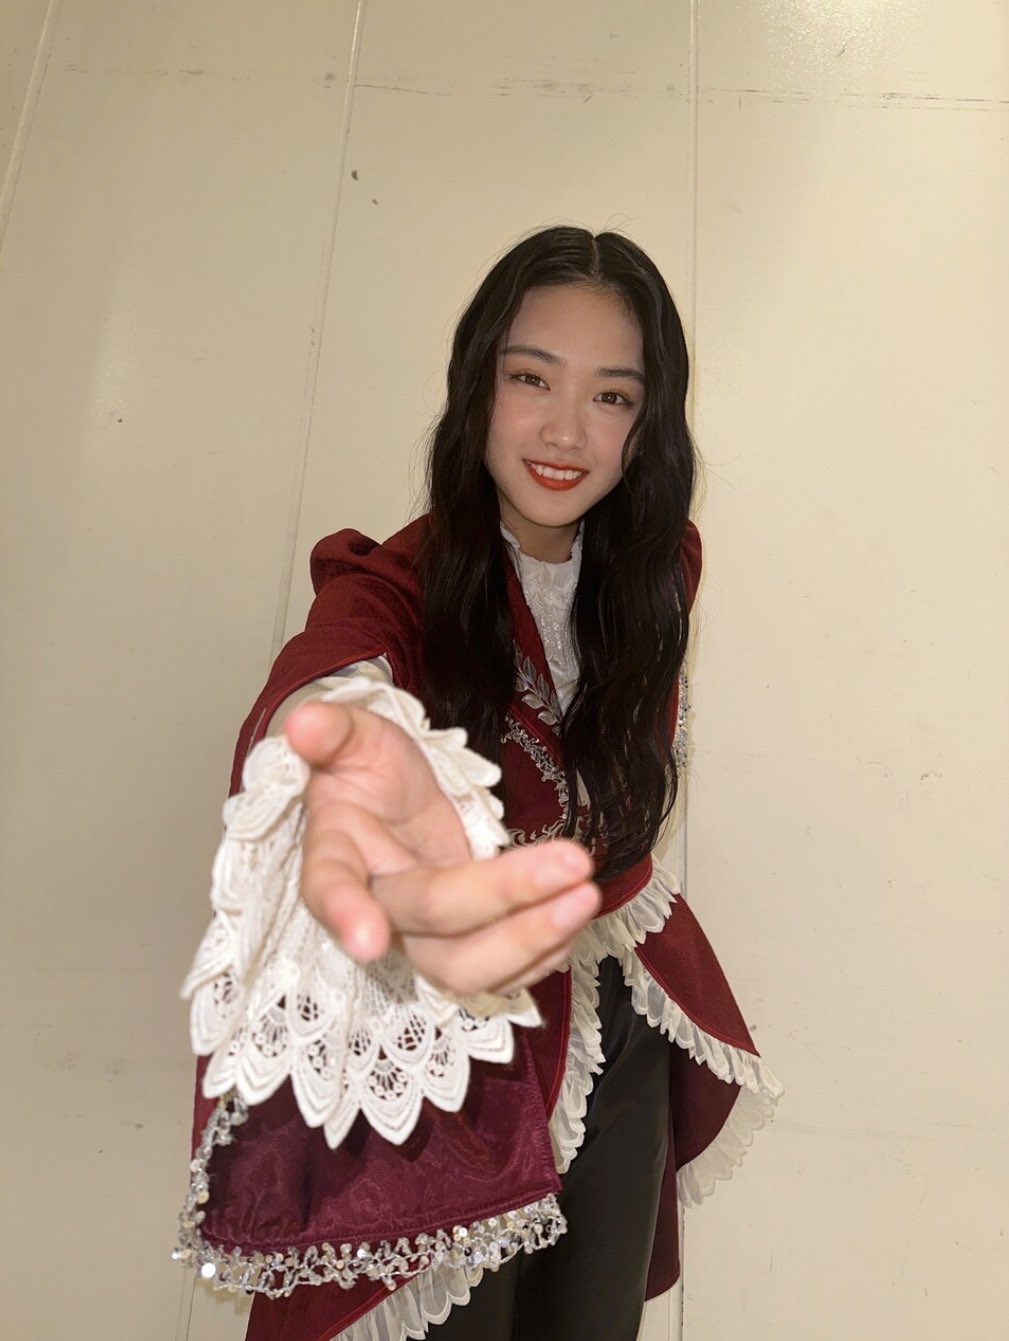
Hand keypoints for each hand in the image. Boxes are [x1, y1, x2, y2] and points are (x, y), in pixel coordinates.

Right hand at [285, 700, 599, 994]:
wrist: (391, 801)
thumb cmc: (367, 771)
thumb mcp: (353, 737)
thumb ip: (333, 731)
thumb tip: (302, 721)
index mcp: (338, 854)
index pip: (330, 889)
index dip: (346, 916)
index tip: (370, 941)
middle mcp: (378, 906)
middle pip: (432, 922)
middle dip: (503, 896)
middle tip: (573, 864)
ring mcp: (421, 936)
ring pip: (466, 967)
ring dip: (532, 939)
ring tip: (586, 894)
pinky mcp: (462, 945)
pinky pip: (499, 973)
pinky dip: (542, 951)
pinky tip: (575, 913)